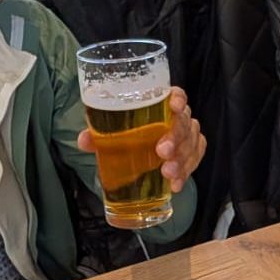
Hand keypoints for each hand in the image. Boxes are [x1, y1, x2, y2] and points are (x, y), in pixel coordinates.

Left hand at [78, 87, 205, 192]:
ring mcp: (186, 135)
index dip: (178, 98)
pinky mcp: (190, 153)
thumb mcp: (110, 133)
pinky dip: (186, 172)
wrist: (134, 154)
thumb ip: (98, 134)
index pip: (176, 94)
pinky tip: (175, 185)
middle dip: (176, 137)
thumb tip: (84, 140)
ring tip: (167, 173)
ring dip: (182, 159)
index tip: (174, 107)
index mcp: (160, 104)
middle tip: (162, 152)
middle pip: (184, 122)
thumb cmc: (126, 134)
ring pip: (192, 143)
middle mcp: (177, 117)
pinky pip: (195, 159)